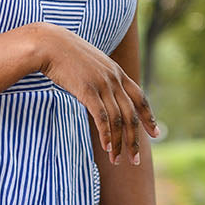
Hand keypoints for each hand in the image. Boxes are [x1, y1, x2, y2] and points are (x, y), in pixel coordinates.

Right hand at [34, 22, 158, 163]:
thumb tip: (101, 92)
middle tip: (135, 160)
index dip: (149, 117)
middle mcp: (114, 79)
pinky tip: (108, 148)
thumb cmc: (65, 54)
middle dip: (135, 140)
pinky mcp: (87, 90)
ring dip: (119, 143)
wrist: (49, 43)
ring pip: (118, 120)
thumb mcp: (90, 63)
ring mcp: (102, 84)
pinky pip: (102, 117)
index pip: (140, 98)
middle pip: (132, 115)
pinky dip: (107, 134)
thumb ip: (100, 76)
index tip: (156, 134)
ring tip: (117, 160)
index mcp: (117, 72)